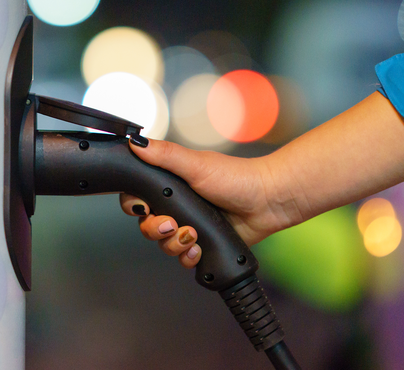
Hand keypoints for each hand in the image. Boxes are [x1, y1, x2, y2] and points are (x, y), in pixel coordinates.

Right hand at [120, 138, 305, 267]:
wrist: (268, 201)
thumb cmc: (237, 177)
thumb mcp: (196, 164)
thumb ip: (165, 155)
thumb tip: (136, 143)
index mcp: (170, 185)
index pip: (137, 198)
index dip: (135, 207)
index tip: (144, 208)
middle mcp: (177, 206)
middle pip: (147, 226)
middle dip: (156, 230)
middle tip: (172, 225)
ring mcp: (190, 226)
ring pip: (164, 245)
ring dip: (173, 245)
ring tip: (192, 236)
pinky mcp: (203, 244)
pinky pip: (184, 258)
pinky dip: (188, 257)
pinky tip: (197, 250)